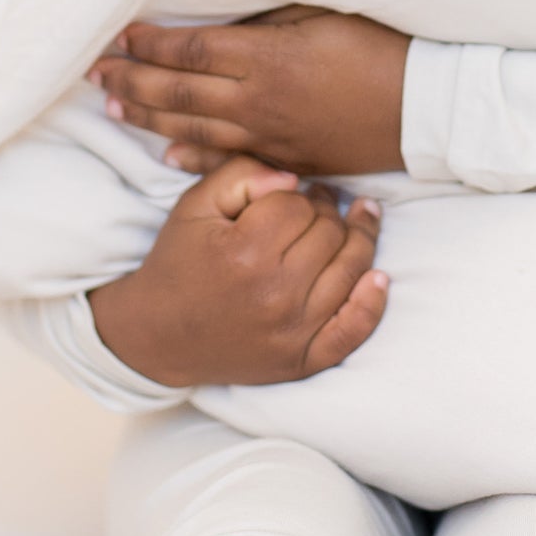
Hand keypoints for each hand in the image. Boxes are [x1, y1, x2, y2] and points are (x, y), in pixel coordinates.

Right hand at [86, 155, 388, 387]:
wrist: (156, 336)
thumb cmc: (179, 263)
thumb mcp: (194, 206)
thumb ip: (242, 176)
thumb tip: (295, 179)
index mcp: (244, 251)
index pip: (299, 205)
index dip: (299, 194)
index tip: (294, 195)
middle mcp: (274, 293)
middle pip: (330, 234)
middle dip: (328, 214)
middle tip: (321, 207)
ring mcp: (293, 330)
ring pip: (351, 269)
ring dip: (359, 241)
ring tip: (360, 221)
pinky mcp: (303, 360)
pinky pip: (354, 329)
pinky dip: (372, 302)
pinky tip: (379, 277)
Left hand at [88, 4, 409, 177]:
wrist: (425, 108)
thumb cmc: (380, 49)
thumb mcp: (324, 15)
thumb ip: (269, 18)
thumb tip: (224, 18)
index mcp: (266, 58)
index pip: (189, 50)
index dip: (150, 43)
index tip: (120, 34)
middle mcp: (258, 101)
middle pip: (178, 91)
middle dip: (133, 78)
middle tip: (96, 71)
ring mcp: (270, 136)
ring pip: (194, 128)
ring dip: (150, 116)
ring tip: (117, 106)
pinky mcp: (288, 159)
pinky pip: (228, 161)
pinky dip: (192, 157)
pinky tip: (168, 154)